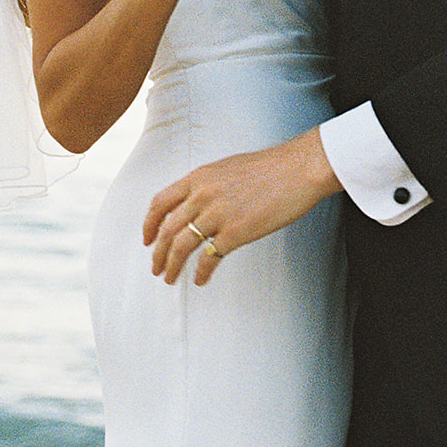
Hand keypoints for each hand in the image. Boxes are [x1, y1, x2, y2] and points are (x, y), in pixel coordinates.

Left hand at [143, 128, 340, 285]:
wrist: (298, 168)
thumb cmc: (269, 167)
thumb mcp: (228, 167)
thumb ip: (208, 184)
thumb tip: (196, 202)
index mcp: (199, 177)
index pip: (161, 202)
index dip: (149, 224)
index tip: (147, 239)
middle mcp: (202, 194)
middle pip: (167, 229)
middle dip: (158, 253)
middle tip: (156, 268)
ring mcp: (218, 213)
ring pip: (181, 246)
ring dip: (172, 266)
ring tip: (169, 278)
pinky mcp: (236, 232)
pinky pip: (208, 258)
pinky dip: (201, 272)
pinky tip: (200, 280)